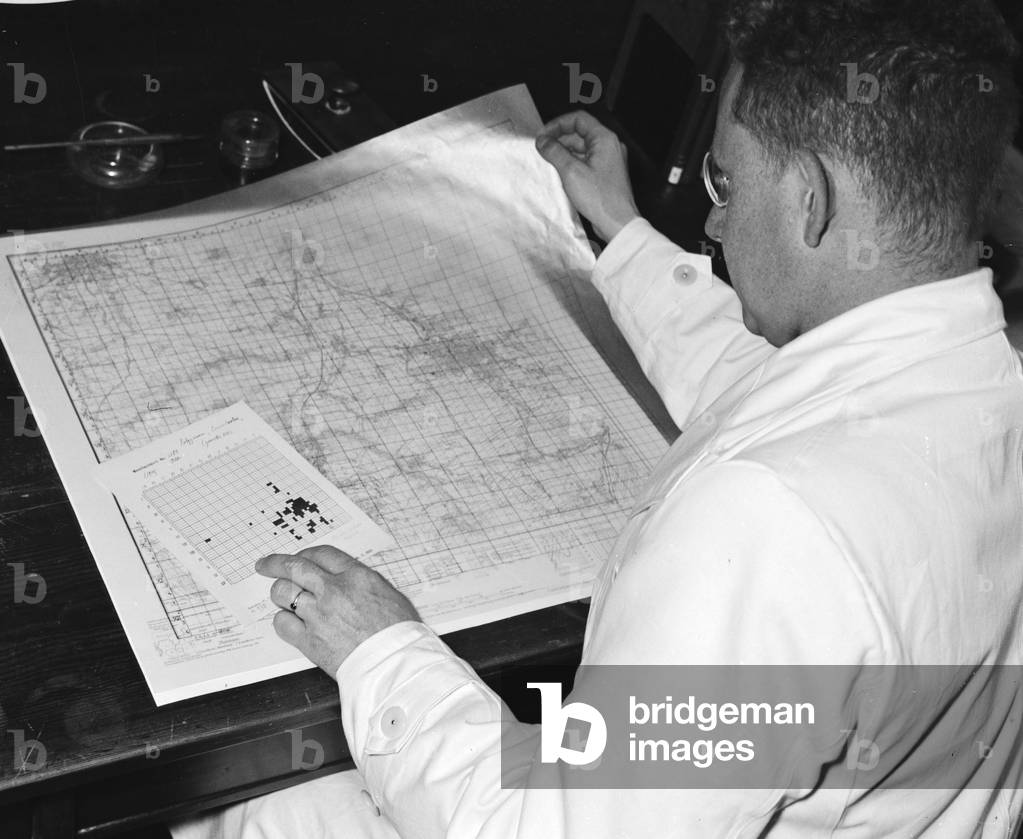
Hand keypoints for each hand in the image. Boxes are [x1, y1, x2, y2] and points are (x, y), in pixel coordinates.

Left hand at [255, 545, 419, 677]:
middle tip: (265, 564)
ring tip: (281, 597)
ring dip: (279, 593)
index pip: (322, 554)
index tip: (300, 557)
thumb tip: (351, 582)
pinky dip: (282, 621)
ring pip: (283, 592)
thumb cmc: (400, 634)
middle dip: (275, 563)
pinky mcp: (309, 641)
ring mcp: (319, 615)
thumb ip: (364, 585)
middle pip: (295, 567)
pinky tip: (289, 622)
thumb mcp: (389, 595)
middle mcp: (334, 591)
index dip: (307, 554)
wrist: (395, 663)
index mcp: (356, 577)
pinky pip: (282, 623)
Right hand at [535, 111, 640, 241]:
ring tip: (549, 162)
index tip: (543, 135)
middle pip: (579, 133)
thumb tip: (543, 141)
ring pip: (582, 148)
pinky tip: (561, 173)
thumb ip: (554, 152)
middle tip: (542, 149)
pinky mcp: (605, 174)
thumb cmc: (601, 199)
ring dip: (564, 152)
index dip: (558, 124)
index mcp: (605, 139)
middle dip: (559, 139)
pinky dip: (572, 163)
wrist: (617, 223)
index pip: (578, 119)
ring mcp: (608, 160)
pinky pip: (586, 161)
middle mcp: (609, 146)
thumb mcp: (571, 172)